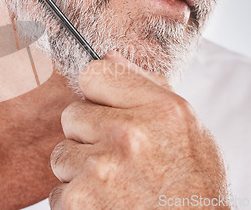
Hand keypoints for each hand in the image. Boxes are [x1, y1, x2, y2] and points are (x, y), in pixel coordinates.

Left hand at [49, 51, 228, 208]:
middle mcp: (128, 134)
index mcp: (159, 110)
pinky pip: (57, 190)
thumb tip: (108, 55)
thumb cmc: (193, 189)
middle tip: (115, 157)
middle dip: (87, 135)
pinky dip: (76, 201)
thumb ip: (146, 87)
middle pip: (72, 114)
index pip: (94, 74)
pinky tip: (106, 205)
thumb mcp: (188, 130)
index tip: (106, 110)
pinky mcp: (79, 200)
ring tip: (113, 185)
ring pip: (61, 153)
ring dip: (80, 170)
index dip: (97, 94)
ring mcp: (101, 168)